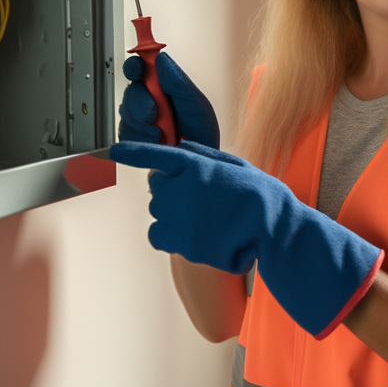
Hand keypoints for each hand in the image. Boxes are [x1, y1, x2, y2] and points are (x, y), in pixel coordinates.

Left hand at [109, 141, 383, 338]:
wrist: (273, 232)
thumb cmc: (262, 198)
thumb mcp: (238, 166)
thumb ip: (206, 155)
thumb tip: (185, 145)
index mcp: (193, 164)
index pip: (153, 154)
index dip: (132, 152)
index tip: (114, 151)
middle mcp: (178, 187)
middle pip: (156, 186)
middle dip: (171, 190)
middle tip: (201, 201)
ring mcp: (175, 216)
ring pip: (157, 211)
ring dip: (172, 213)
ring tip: (204, 221)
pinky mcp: (177, 241)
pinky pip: (157, 235)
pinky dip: (168, 236)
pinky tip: (191, 236)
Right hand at [120, 52, 220, 147]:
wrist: (199, 164)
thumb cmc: (201, 133)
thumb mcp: (196, 104)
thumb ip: (178, 82)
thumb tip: (161, 59)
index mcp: (164, 87)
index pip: (142, 69)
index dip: (135, 66)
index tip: (136, 69)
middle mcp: (149, 100)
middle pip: (131, 91)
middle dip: (140, 102)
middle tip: (153, 113)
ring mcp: (140, 120)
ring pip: (126, 113)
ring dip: (142, 124)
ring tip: (161, 134)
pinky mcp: (134, 139)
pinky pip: (125, 134)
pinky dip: (139, 138)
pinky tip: (154, 143)